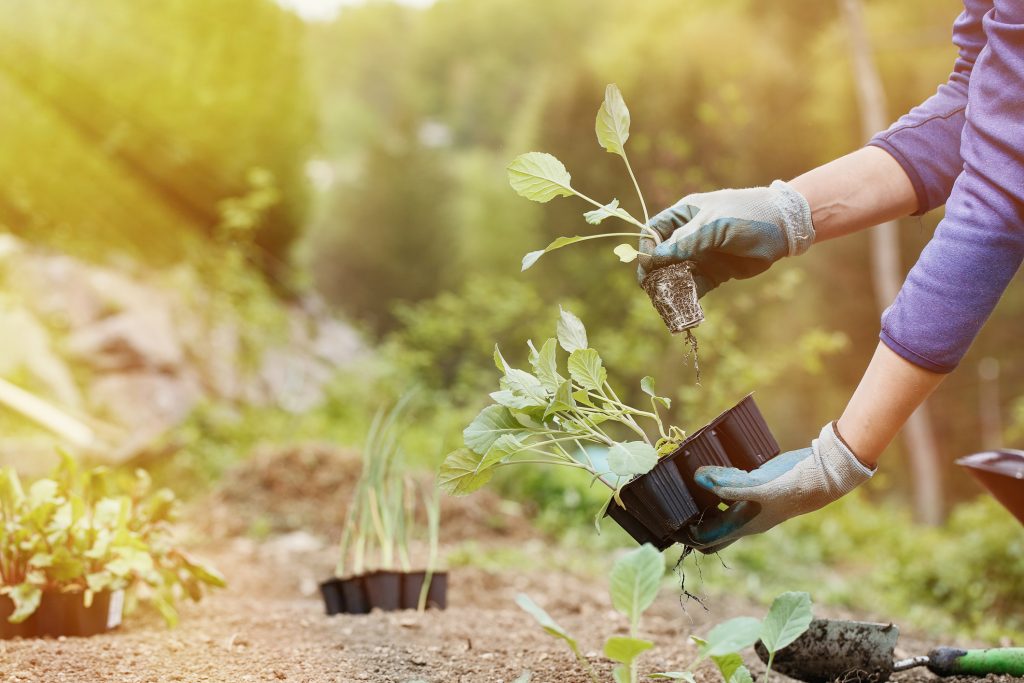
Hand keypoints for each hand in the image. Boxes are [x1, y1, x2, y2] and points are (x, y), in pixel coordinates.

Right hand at [636, 181, 813, 296]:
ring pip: (674, 274)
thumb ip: (685, 242)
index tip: (648, 264)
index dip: (646, 247)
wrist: (784, 227)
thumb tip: (654, 259)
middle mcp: (688, 236)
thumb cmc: (747, 215)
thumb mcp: (714, 226)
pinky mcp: (713, 273)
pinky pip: (693, 287)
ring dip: (668, 288)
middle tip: (653, 290)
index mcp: (685, 215)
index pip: (654, 231)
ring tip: (666, 303)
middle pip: (660, 256)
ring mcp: (700, 255)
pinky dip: (687, 298)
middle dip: (654, 273)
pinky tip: (683, 308)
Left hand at [679, 422, 873, 551]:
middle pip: (708, 527)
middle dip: (687, 520)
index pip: (704, 539)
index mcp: (742, 526)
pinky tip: (705, 466)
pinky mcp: (754, 485)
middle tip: (666, 504)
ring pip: (715, 506)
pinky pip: (728, 486)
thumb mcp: (759, 488)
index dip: (683, 533)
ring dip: (698, 498)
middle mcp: (742, 517)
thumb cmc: (793, 488)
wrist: (821, 476)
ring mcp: (748, 502)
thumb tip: (699, 477)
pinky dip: (715, 480)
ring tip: (678, 483)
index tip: (662, 521)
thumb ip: (730, 484)